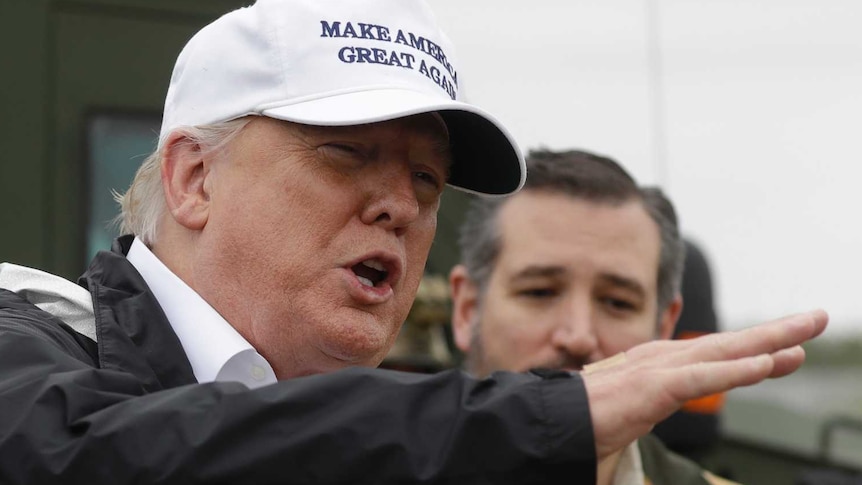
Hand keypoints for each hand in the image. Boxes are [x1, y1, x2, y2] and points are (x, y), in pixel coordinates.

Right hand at [582, 309, 827, 457]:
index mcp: (657, 369)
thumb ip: (646, 414)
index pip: (715, 357)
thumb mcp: (628, 418)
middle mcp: (661, 361)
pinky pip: (700, 379)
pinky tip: (765, 365)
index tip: (788, 353)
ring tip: (804, 333)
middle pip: (728, 345)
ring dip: (767, 342)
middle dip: (775, 333)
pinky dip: (734, 371)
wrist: (548, 424)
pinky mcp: (650, 389)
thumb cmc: (583, 423)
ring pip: (722, 353)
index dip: (755, 352)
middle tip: (815, 320)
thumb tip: (647, 424)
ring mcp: (656, 371)